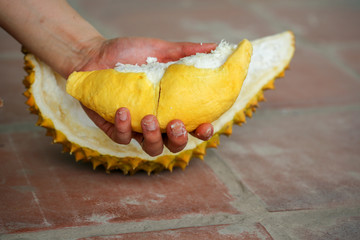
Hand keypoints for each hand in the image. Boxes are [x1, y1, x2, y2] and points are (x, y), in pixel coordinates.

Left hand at [75, 37, 216, 155]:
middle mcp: (158, 122)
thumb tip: (216, 46)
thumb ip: (186, 51)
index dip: (202, 132)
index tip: (205, 126)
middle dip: (178, 140)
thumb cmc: (131, 54)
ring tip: (149, 118)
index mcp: (172, 107)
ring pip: (151, 147)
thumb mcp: (160, 50)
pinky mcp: (115, 129)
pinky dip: (123, 127)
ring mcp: (136, 128)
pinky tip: (123, 110)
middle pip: (174, 144)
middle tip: (176, 124)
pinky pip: (122, 137)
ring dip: (153, 137)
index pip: (193, 126)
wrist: (96, 55)